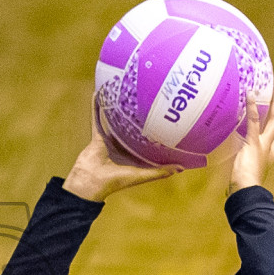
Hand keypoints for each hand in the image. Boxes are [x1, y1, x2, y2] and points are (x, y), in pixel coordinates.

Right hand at [63, 96, 181, 200]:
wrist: (91, 182)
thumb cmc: (116, 181)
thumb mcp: (141, 175)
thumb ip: (160, 171)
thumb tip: (182, 167)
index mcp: (132, 156)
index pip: (146, 143)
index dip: (155, 134)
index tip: (166, 122)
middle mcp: (122, 147)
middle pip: (132, 129)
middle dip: (138, 117)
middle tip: (148, 100)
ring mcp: (109, 140)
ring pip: (115, 121)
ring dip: (118, 108)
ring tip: (124, 93)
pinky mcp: (97, 136)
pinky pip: (97, 118)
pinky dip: (96, 106)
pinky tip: (99, 92)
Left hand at [229, 86, 273, 193]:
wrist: (246, 193)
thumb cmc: (243, 190)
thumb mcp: (244, 177)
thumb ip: (239, 175)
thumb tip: (228, 183)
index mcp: (270, 157)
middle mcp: (270, 150)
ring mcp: (262, 145)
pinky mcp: (253, 143)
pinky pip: (254, 122)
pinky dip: (252, 107)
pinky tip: (250, 94)